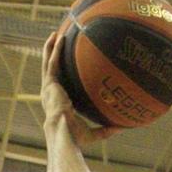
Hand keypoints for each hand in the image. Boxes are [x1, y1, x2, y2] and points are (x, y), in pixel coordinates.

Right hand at [40, 31, 119, 146]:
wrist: (64, 133)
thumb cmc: (76, 137)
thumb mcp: (94, 133)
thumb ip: (106, 130)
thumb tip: (123, 128)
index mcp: (59, 102)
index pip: (60, 84)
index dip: (61, 74)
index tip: (66, 65)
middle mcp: (51, 93)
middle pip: (51, 69)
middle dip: (53, 55)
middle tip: (58, 42)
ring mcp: (49, 87)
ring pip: (48, 62)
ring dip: (51, 47)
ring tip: (55, 34)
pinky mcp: (50, 83)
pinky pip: (52, 61)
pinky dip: (55, 49)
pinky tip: (59, 38)